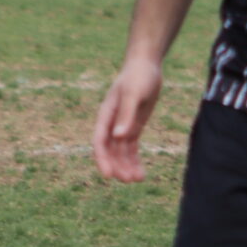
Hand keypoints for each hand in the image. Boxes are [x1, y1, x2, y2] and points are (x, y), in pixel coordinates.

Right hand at [93, 57, 163, 182]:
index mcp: (106, 114)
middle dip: (117, 166)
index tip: (109, 175)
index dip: (102, 158)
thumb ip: (126, 115)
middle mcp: (111, 123)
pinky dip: (134, 161)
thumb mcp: (134, 94)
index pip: (100, 141)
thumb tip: (118, 137)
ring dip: (126, 166)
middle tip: (129, 180)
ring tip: (138, 179)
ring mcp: (122, 125)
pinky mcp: (133, 127)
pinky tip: (141, 173)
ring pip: (120, 152)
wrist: (146, 66)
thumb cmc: (138, 76)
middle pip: (110, 150)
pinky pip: (131, 148)